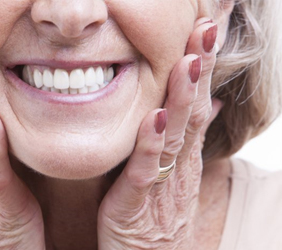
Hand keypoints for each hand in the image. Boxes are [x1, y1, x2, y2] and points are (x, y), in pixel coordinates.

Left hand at [98, 18, 222, 248]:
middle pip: (194, 110)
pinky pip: (147, 170)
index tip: (207, 29)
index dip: (203, 67)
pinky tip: (155, 117)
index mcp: (183, 155)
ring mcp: (162, 182)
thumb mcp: (174, 174)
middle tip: (208, 28)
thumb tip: (208, 104)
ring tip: (189, 60)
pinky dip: (152, 143)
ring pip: (176, 134)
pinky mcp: (138, 202)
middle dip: (200, 69)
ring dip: (184, 96)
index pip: (198, 102)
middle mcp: (178, 164)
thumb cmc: (156, 216)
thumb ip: (185, 139)